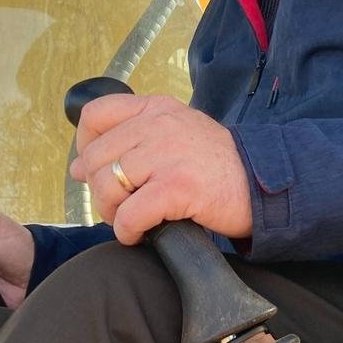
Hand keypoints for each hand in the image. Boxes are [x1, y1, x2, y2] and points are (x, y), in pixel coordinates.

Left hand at [70, 94, 251, 245]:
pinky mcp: (177, 186)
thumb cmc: (218, 166)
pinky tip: (142, 234)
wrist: (264, 183)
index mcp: (157, 108)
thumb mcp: (178, 132)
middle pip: (95, 158)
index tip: (95, 168)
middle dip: (99, 191)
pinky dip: (128, 232)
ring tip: (133, 221)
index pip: (96, 115)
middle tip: (120, 207)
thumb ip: (134, 139)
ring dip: (113, 214)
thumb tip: (78, 166)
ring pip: (107, 187)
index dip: (85, 146)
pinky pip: (129, 215)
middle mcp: (158, 125)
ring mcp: (168, 154)